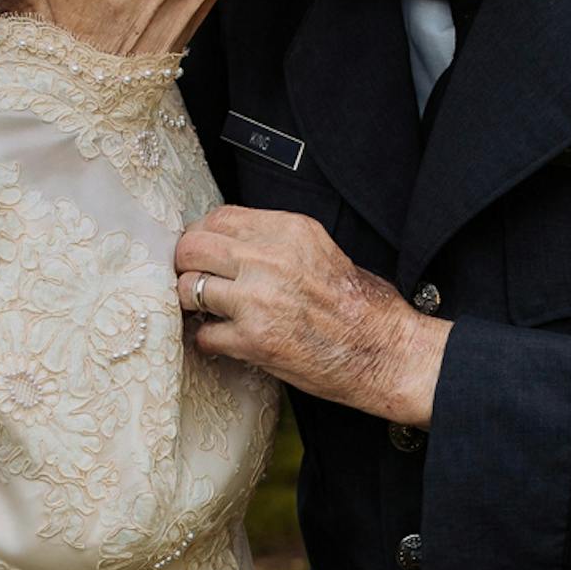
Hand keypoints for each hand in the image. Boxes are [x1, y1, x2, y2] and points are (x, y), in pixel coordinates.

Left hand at [174, 205, 450, 426]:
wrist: (384, 352)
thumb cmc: (360, 304)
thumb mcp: (321, 249)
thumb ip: (274, 241)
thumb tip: (230, 242)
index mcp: (289, 230)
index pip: (219, 218)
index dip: (203, 236)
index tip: (204, 253)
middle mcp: (269, 258)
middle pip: (192, 247)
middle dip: (186, 264)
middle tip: (193, 279)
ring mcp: (257, 299)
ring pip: (187, 288)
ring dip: (192, 303)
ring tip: (207, 312)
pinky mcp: (253, 340)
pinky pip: (203, 334)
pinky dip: (208, 340)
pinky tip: (223, 340)